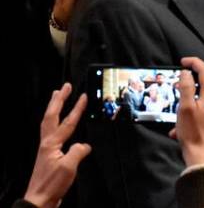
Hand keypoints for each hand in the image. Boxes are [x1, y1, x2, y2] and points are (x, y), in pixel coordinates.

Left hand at [24, 83, 90, 207]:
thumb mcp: (69, 167)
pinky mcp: (49, 157)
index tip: (83, 95)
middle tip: (65, 87)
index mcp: (51, 143)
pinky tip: (61, 125)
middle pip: (51, 116)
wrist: (39, 200)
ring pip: (49, 123)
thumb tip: (84, 145)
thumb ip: (78, 151)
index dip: (76, 108)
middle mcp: (47, 143)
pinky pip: (53, 133)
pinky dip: (56, 122)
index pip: (66, 121)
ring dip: (54, 108)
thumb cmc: (52, 184)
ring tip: (57, 97)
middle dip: (58, 100)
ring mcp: (47, 149)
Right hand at [169, 57, 203, 166]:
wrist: (201, 155)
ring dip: (197, 87)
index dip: (194, 63)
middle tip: (184, 74)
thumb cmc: (192, 134)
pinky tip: (185, 113)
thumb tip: (186, 73)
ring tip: (183, 93)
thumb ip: (185, 88)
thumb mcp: (184, 108)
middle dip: (198, 73)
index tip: (184, 62)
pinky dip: (198, 101)